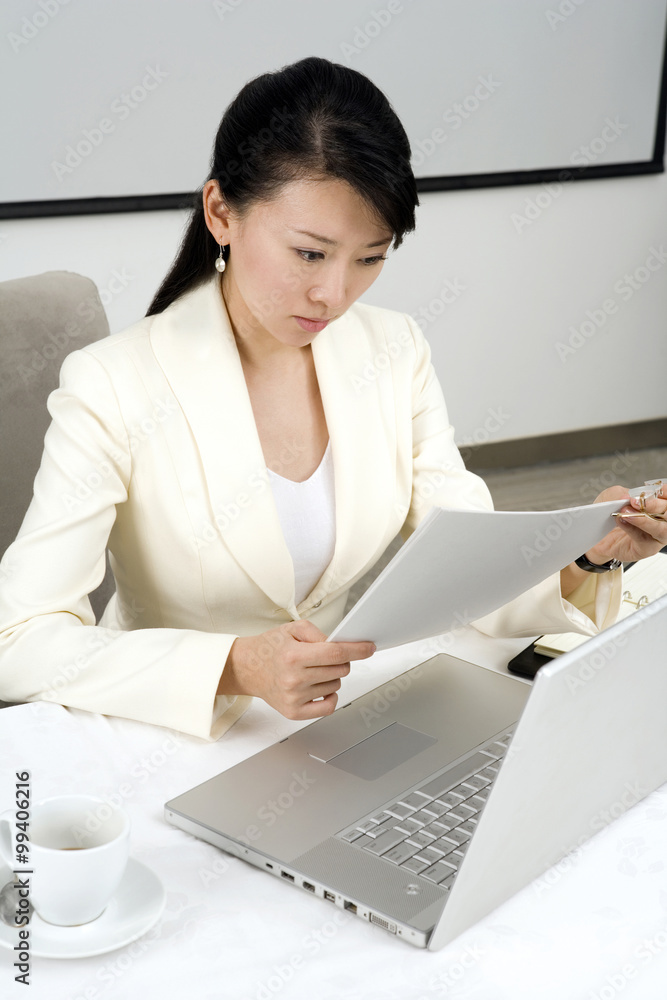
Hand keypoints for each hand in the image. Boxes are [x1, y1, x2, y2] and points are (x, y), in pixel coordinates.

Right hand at [217, 619, 375, 719]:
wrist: (247, 668)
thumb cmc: (270, 648)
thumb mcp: (292, 629)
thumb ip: (318, 633)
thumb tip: (340, 644)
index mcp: (294, 656)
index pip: (336, 653)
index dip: (358, 650)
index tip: (369, 648)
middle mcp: (294, 679)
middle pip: (340, 670)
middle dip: (341, 661)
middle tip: (326, 656)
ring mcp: (294, 698)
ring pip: (335, 686)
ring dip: (332, 676)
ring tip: (313, 670)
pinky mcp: (294, 712)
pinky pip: (327, 707)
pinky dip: (331, 697)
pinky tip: (321, 687)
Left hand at [560, 483, 666, 598]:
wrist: (599, 537)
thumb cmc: (610, 516)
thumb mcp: (612, 498)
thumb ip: (621, 495)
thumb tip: (626, 497)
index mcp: (658, 505)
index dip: (664, 492)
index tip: (653, 489)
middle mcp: (662, 521)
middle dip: (653, 505)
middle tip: (634, 501)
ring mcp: (657, 536)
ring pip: (661, 528)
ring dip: (643, 519)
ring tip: (626, 513)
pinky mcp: (647, 548)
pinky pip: (643, 539)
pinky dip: (632, 529)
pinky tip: (622, 521)